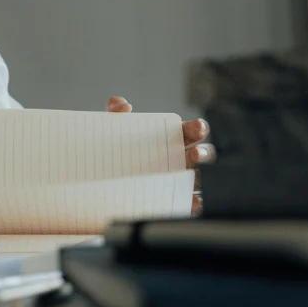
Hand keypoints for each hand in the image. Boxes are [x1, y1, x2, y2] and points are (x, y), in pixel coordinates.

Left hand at [105, 96, 214, 213]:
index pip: (192, 130)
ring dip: (200, 177)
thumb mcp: (114, 128)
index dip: (198, 127)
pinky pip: (189, 202)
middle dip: (203, 153)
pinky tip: (191, 201)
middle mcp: (180, 157)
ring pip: (199, 178)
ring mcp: (179, 179)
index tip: (197, 128)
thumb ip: (116, 112)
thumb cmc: (118, 149)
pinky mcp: (174, 199)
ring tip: (192, 177)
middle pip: (202, 154)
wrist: (104, 176)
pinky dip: (193, 202)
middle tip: (195, 154)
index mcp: (171, 136)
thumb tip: (122, 105)